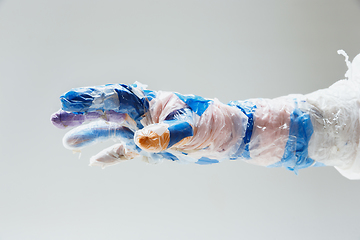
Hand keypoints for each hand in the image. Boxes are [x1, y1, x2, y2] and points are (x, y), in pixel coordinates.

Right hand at [51, 83, 196, 166]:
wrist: (219, 136)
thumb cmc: (206, 123)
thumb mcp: (187, 126)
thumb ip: (165, 133)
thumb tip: (139, 140)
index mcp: (148, 102)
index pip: (115, 97)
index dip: (92, 97)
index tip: (70, 99)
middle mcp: (141, 115)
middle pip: (106, 113)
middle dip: (82, 115)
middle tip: (58, 117)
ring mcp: (143, 132)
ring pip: (111, 133)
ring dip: (90, 136)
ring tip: (68, 141)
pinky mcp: (148, 148)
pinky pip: (124, 152)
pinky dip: (110, 156)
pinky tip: (95, 161)